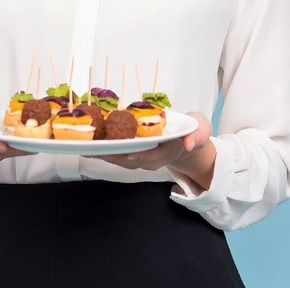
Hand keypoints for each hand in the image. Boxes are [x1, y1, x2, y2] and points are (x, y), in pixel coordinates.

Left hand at [96, 112, 215, 190]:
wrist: (186, 141)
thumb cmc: (191, 131)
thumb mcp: (201, 129)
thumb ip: (198, 134)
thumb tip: (189, 142)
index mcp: (170, 150)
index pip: (156, 156)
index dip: (143, 156)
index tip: (130, 154)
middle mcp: (155, 158)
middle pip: (132, 160)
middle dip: (115, 156)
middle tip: (97, 150)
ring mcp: (143, 158)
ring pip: (122, 160)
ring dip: (105, 155)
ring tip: (87, 148)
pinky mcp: (134, 154)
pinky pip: (118, 155)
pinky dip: (104, 151)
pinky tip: (90, 146)